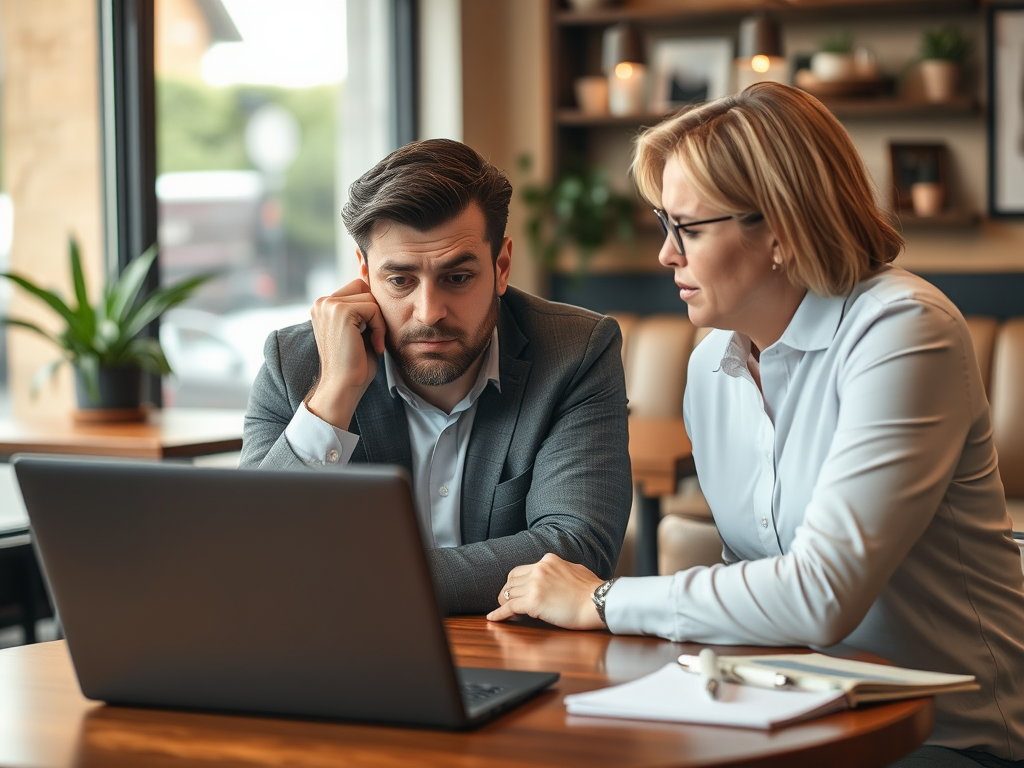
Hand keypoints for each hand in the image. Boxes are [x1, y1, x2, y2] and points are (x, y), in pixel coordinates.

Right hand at [305, 278, 386, 427]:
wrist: (344, 387)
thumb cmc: (355, 364)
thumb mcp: (362, 329)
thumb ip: (364, 306)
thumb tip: (368, 271)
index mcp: (324, 306)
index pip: (358, 288)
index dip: (371, 309)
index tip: (370, 334)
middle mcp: (322, 302)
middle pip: (364, 286)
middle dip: (374, 311)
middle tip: (371, 338)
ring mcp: (328, 305)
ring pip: (370, 296)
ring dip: (378, 321)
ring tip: (371, 342)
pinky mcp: (340, 311)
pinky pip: (373, 308)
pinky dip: (379, 327)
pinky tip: (372, 345)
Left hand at [486, 553, 605, 629]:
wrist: (598, 602)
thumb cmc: (593, 591)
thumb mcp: (576, 570)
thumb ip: (562, 571)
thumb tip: (559, 575)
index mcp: (548, 560)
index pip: (521, 570)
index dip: (515, 583)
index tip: (514, 592)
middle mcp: (539, 569)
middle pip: (511, 581)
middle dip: (507, 593)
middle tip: (505, 603)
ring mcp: (535, 584)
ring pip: (509, 594)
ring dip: (504, 604)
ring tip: (503, 612)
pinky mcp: (533, 601)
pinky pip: (509, 607)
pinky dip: (499, 614)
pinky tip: (493, 619)